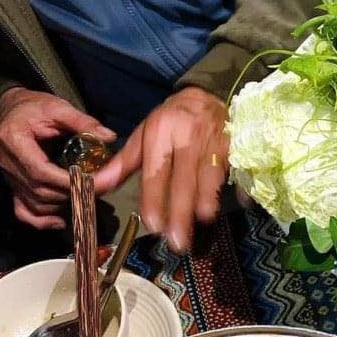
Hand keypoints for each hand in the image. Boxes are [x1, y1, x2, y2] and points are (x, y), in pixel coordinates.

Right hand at [0, 87, 115, 229]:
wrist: (13, 109)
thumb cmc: (35, 107)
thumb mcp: (58, 107)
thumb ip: (82, 122)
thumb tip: (109, 137)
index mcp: (13, 140)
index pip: (40, 171)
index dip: (67, 182)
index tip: (92, 183)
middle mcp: (6, 162)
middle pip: (40, 190)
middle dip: (70, 193)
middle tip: (96, 190)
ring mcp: (7, 176)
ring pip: (35, 203)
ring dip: (62, 204)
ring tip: (83, 196)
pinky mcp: (12, 185)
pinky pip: (23, 211)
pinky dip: (41, 220)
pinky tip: (60, 221)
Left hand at [94, 87, 228, 253]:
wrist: (205, 95)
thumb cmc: (170, 122)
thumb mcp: (143, 137)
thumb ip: (122, 165)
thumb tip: (95, 185)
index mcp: (161, 134)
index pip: (156, 172)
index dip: (155, 199)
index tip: (153, 225)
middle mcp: (188, 138)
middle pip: (184, 180)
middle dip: (180, 212)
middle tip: (177, 242)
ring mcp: (214, 141)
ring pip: (212, 175)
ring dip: (208, 199)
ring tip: (203, 223)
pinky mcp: (236, 145)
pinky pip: (238, 168)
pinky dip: (241, 186)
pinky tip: (241, 203)